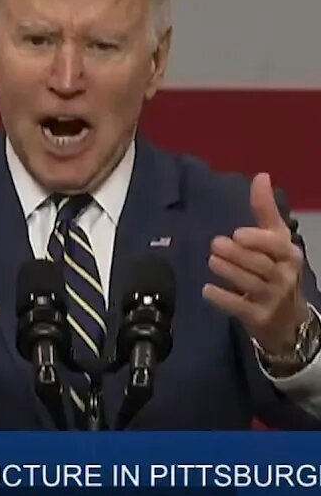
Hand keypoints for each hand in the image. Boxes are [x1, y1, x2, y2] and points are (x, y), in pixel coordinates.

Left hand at [202, 173, 309, 354]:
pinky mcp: (259, 317)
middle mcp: (284, 276)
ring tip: (212, 260)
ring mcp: (272, 298)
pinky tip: (207, 289)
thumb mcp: (275, 241)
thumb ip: (265, 211)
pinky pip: (239, 307)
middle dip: (237, 254)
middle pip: (261, 264)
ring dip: (229, 271)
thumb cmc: (276, 270)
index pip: (277, 246)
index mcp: (288, 254)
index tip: (238, 233)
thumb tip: (261, 176)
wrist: (286, 318)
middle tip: (215, 244)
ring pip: (250, 284)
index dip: (258, 240)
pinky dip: (222, 298)